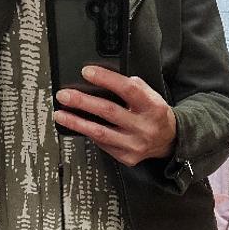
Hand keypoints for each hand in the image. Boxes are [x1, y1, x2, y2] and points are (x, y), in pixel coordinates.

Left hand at [52, 65, 176, 166]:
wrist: (167, 140)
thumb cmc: (153, 114)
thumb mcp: (150, 96)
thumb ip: (131, 87)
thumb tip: (100, 79)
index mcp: (152, 106)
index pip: (128, 89)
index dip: (106, 79)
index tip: (86, 72)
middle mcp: (144, 127)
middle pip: (109, 111)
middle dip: (83, 102)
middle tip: (64, 95)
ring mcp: (135, 144)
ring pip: (100, 132)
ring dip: (77, 122)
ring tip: (61, 114)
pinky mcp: (127, 157)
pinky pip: (103, 144)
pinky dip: (88, 134)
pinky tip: (77, 126)